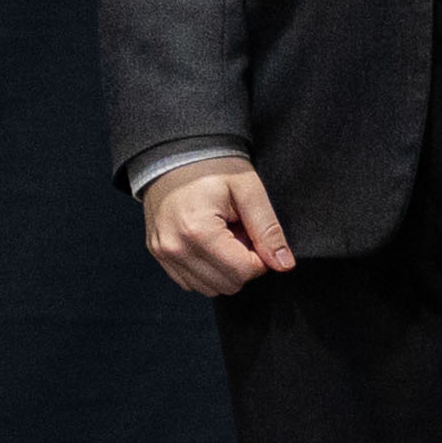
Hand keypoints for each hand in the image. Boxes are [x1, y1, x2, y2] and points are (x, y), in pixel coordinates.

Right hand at [143, 156, 296, 298]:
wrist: (173, 154)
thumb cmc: (212, 167)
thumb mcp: (248, 191)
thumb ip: (268, 230)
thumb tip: (283, 264)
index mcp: (198, 232)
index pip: (244, 272)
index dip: (260, 257)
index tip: (253, 233)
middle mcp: (175, 247)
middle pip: (228, 284)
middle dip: (242, 264)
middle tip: (239, 233)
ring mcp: (162, 252)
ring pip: (209, 288)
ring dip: (224, 269)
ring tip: (223, 237)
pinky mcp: (158, 254)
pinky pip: (190, 282)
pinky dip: (206, 270)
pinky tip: (208, 244)